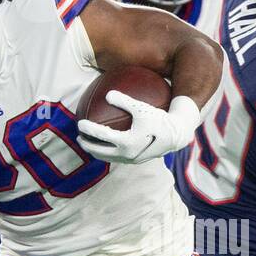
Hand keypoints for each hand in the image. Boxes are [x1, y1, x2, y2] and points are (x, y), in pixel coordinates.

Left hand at [77, 91, 200, 163]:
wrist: (176, 135)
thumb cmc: (159, 118)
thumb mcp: (142, 108)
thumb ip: (124, 101)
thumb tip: (107, 94)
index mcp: (127, 142)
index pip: (102, 136)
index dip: (88, 129)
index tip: (80, 123)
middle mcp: (127, 154)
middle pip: (100, 152)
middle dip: (87, 146)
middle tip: (79, 138)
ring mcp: (131, 159)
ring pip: (108, 158)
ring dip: (96, 152)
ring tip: (89, 144)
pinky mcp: (136, 160)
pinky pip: (116, 158)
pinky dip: (108, 153)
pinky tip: (106, 145)